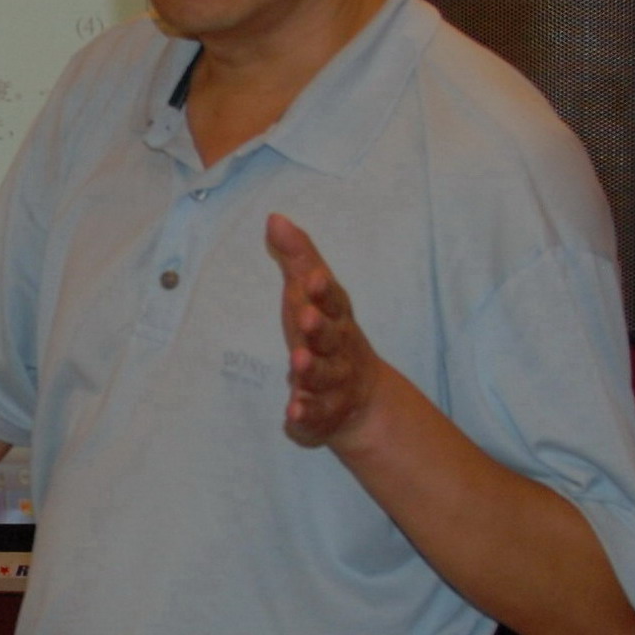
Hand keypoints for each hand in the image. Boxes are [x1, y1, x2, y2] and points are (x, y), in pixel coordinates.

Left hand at [264, 212, 380, 448]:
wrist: (360, 399)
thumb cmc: (326, 333)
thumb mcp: (311, 295)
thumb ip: (298, 258)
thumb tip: (274, 218)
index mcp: (336, 319)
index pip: (333, 302)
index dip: (324, 291)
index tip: (313, 278)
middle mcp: (339, 351)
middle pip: (331, 338)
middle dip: (319, 328)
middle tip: (305, 318)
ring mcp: (332, 385)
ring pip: (323, 378)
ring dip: (311, 371)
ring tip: (297, 364)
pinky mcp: (321, 414)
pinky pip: (314, 416)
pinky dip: (305, 414)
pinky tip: (293, 411)